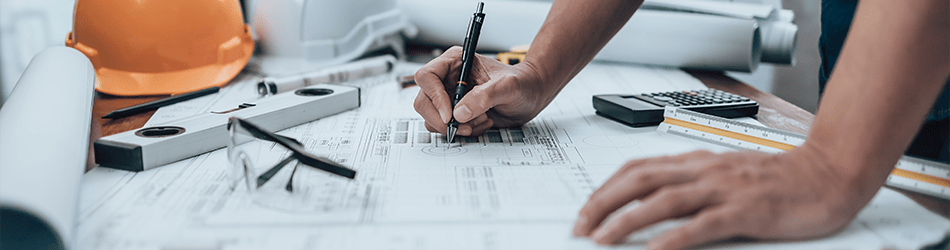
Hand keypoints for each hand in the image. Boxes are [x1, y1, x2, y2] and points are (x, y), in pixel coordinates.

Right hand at [413, 46, 549, 135]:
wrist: (531, 96)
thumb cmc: (522, 83)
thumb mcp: (508, 86)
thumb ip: (485, 96)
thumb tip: (459, 112)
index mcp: (454, 62)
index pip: (427, 77)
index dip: (434, 97)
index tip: (450, 114)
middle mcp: (447, 79)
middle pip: (424, 101)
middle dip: (442, 119)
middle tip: (465, 126)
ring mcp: (449, 97)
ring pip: (431, 117)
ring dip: (455, 126)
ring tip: (481, 120)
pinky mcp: (455, 113)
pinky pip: (445, 128)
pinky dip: (462, 131)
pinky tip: (481, 123)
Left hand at [572, 149, 870, 249]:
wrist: (828, 174)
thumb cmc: (779, 178)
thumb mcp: (726, 175)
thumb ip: (692, 186)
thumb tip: (650, 204)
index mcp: (698, 161)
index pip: (639, 168)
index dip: (607, 188)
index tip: (586, 209)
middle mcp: (705, 170)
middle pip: (641, 181)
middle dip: (604, 203)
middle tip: (580, 226)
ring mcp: (725, 189)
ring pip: (664, 201)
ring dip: (627, 220)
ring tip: (603, 238)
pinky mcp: (746, 210)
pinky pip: (703, 224)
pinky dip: (675, 238)